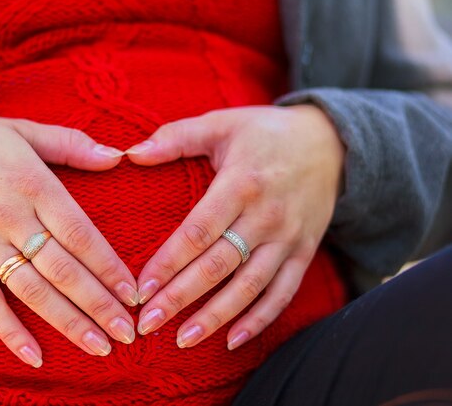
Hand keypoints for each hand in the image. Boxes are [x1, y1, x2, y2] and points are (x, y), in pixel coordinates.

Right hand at [0, 115, 138, 367]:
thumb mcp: (25, 130)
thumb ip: (72, 144)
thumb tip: (117, 156)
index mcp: (34, 185)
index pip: (80, 234)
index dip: (109, 266)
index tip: (133, 292)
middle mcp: (12, 219)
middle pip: (63, 270)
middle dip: (98, 304)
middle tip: (127, 332)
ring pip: (33, 292)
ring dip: (68, 322)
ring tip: (99, 346)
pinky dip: (10, 331)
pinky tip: (36, 356)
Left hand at [126, 105, 344, 349]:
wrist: (332, 143)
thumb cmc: (266, 133)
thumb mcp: (222, 123)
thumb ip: (176, 137)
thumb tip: (130, 154)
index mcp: (242, 183)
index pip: (198, 231)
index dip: (168, 263)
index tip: (140, 289)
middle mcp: (266, 216)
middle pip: (218, 265)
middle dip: (180, 298)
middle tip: (147, 323)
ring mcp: (288, 238)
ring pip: (249, 287)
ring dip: (215, 317)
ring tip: (182, 339)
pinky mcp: (304, 252)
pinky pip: (283, 293)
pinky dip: (260, 320)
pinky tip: (232, 341)